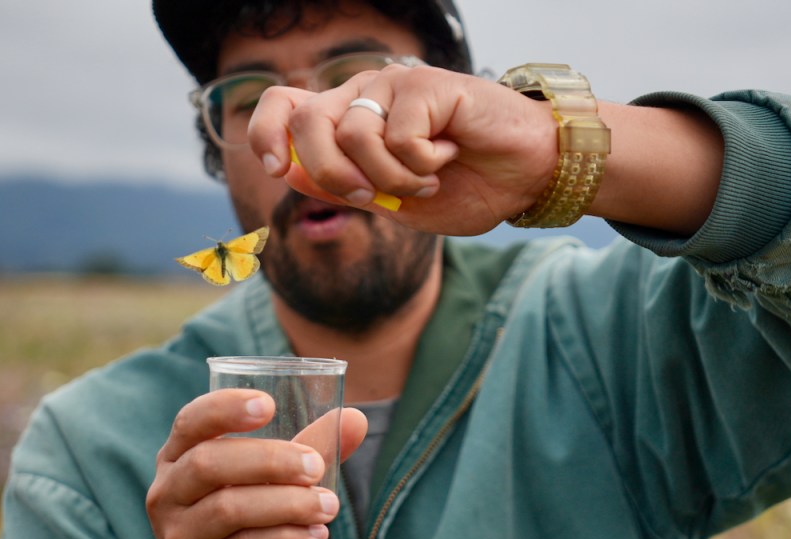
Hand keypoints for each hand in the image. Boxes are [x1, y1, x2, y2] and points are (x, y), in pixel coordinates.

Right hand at [145, 389, 366, 538]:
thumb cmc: (241, 537)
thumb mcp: (271, 489)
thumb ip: (307, 450)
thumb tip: (356, 417)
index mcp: (178, 460)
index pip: (190, 422)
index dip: (224, 408)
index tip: (268, 404)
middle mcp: (168, 495)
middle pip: (210, 463)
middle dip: (270, 459)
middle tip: (315, 466)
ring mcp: (179, 537)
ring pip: (230, 508)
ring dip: (288, 503)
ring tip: (330, 505)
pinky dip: (288, 536)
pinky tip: (318, 534)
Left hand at [247, 64, 559, 235]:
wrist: (525, 175)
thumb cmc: (464, 186)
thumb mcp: (393, 201)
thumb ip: (342, 188)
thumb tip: (286, 172)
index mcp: (347, 119)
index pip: (283, 105)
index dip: (266, 133)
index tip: (273, 170)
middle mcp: (363, 94)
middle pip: (306, 122)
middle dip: (332, 175)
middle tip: (374, 198)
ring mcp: (393, 84)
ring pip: (352, 135)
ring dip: (390, 178)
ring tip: (427, 176)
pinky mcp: (425, 84)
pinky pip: (398, 137)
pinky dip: (422, 164)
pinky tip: (449, 154)